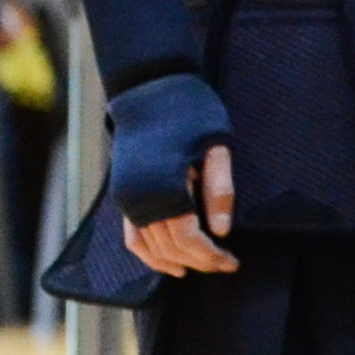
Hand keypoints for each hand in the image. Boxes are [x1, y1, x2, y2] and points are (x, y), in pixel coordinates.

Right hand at [106, 71, 235, 275]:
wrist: (149, 89)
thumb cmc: (191, 112)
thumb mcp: (217, 146)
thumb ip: (219, 190)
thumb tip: (221, 232)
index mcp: (164, 188)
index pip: (190, 241)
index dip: (212, 256)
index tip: (233, 263)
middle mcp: (139, 199)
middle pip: (171, 248)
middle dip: (200, 261)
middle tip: (226, 265)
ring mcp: (126, 199)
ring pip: (150, 248)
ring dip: (176, 262)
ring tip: (203, 266)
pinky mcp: (121, 194)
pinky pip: (132, 237)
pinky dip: (149, 254)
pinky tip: (170, 262)